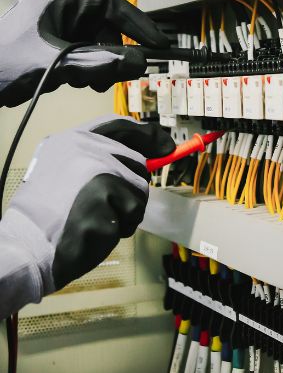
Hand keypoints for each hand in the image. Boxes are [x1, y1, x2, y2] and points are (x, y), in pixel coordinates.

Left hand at [0, 0, 169, 106]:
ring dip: (100, 65)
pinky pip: (83, 56)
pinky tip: (74, 82)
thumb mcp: (56, 65)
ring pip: (96, 45)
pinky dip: (87, 70)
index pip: (109, 4)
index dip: (137, 23)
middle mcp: (59, 12)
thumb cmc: (1, 66)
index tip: (157, 43)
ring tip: (86, 83)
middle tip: (118, 75)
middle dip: (114, 53)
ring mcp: (55, 30)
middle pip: (105, 28)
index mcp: (57, 1)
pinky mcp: (52, 48)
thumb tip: (139, 62)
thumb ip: (100, 63)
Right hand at [0, 116, 174, 314]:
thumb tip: (147, 157)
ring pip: (140, 191)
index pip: (119, 126)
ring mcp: (98, 172)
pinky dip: (122, 227)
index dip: (147, 135)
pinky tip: (96, 230)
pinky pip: (133, 214)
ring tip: (96, 218)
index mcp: (72, 140)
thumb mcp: (63, 170)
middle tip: (106, 207)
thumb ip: (98, 159)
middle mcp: (87, 150)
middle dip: (131, 189)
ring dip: (126, 211)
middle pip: (137, 163)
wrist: (27, 246)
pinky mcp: (107, 197)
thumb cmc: (47, 215)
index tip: (165, 146)